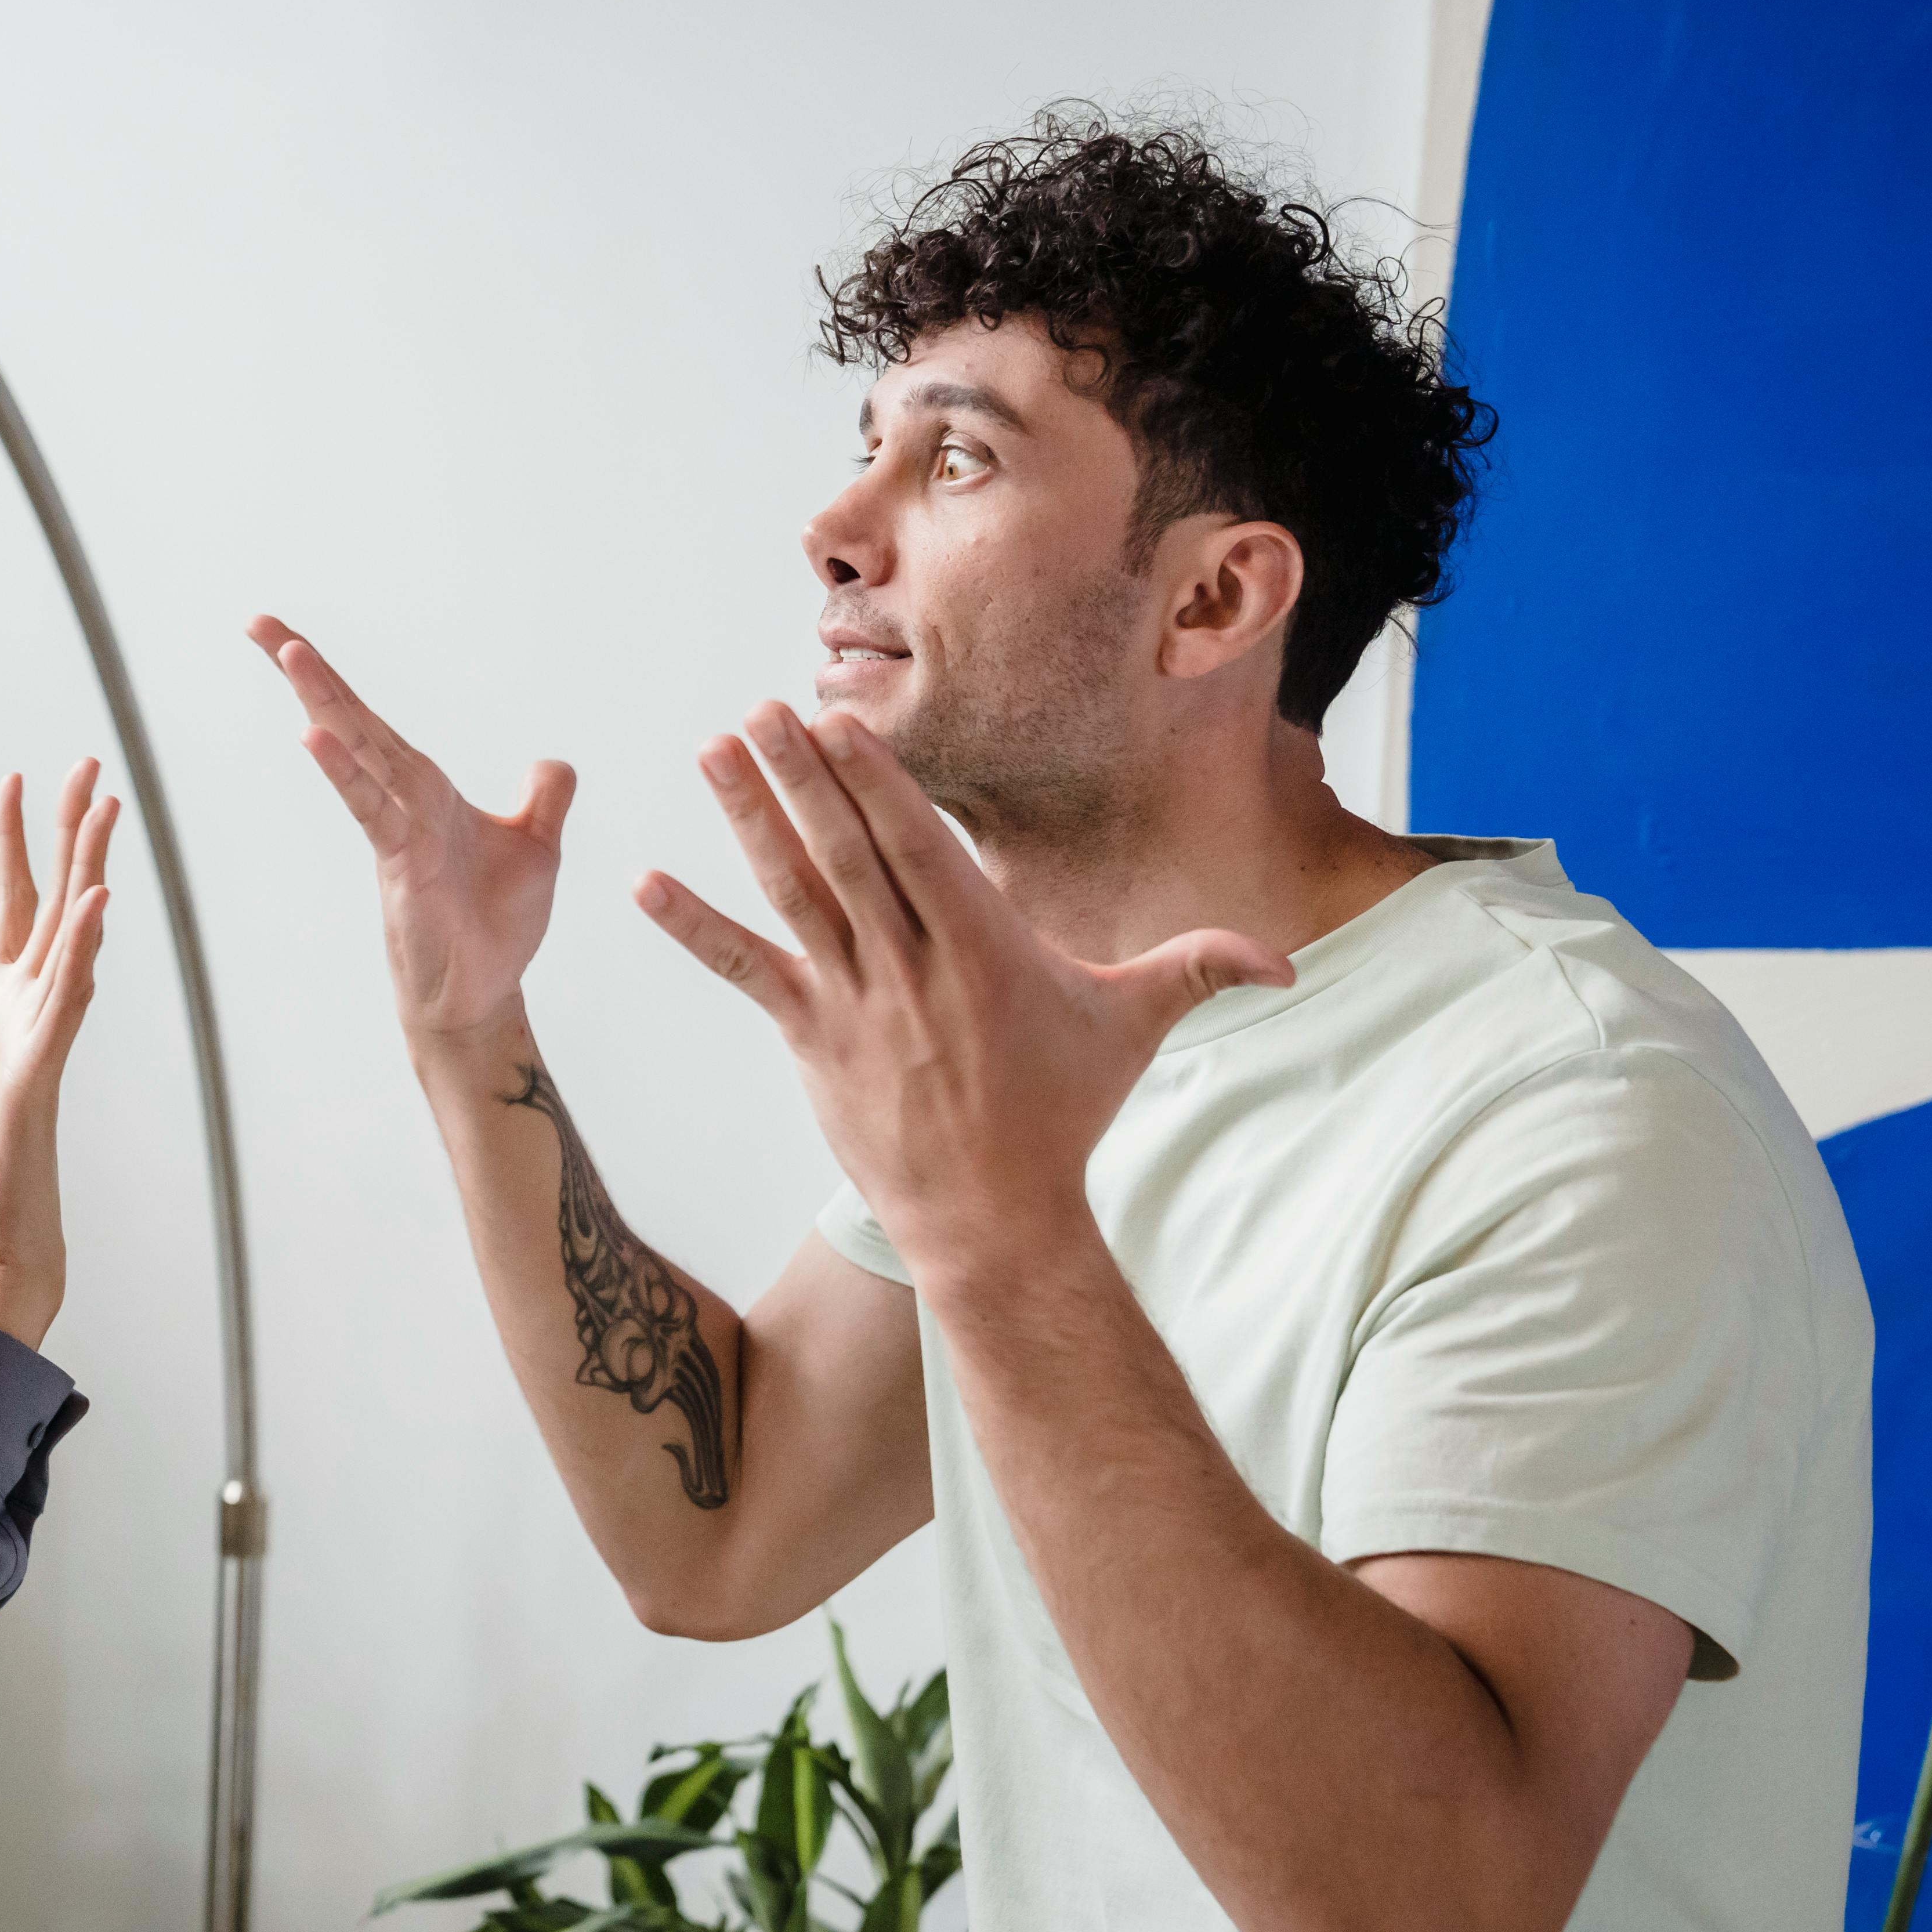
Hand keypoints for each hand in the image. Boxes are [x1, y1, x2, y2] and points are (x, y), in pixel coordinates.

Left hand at [0, 762, 116, 1350]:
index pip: (9, 903)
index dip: (13, 842)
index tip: (17, 783)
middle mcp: (26, 1008)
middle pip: (53, 900)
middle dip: (70, 831)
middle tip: (90, 767)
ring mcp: (40, 1035)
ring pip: (71, 934)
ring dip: (89, 871)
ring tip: (105, 811)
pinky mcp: (41, 1071)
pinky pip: (67, 998)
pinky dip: (81, 950)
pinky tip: (95, 904)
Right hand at [249, 616, 575, 1046]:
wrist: (483, 993)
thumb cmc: (497, 927)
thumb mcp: (537, 849)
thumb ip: (544, 800)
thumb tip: (553, 762)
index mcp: (426, 790)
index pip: (373, 722)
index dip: (334, 680)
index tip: (286, 638)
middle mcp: (403, 799)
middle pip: (350, 720)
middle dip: (307, 670)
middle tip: (257, 620)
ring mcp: (396, 828)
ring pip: (355, 751)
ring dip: (322, 701)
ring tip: (286, 651)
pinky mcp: (399, 862)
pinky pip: (371, 806)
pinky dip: (344, 771)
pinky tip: (315, 736)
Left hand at [632, 704, 1287, 1282]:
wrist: (995, 1221)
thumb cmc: (1063, 1117)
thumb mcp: (1133, 1032)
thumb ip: (1198, 971)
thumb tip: (1288, 963)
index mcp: (982, 945)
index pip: (917, 844)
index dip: (873, 780)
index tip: (834, 721)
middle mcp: (911, 965)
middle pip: (846, 852)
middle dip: (801, 775)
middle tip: (756, 710)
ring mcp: (854, 1003)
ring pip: (792, 893)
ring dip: (747, 819)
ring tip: (709, 751)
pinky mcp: (812, 1041)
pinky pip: (745, 972)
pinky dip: (693, 929)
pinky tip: (643, 885)